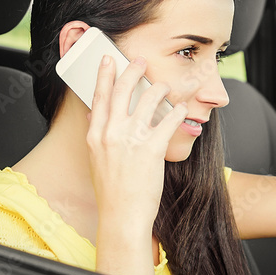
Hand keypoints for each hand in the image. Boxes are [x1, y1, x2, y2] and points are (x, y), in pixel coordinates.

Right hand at [85, 54, 186, 230]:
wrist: (122, 215)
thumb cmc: (112, 191)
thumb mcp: (96, 160)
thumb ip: (96, 136)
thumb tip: (93, 116)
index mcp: (96, 135)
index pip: (99, 97)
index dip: (104, 75)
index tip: (108, 60)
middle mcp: (111, 133)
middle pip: (122, 91)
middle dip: (132, 70)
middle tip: (140, 60)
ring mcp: (131, 139)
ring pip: (148, 100)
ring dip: (160, 89)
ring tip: (166, 86)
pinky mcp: (152, 148)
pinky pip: (168, 121)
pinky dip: (177, 111)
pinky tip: (182, 108)